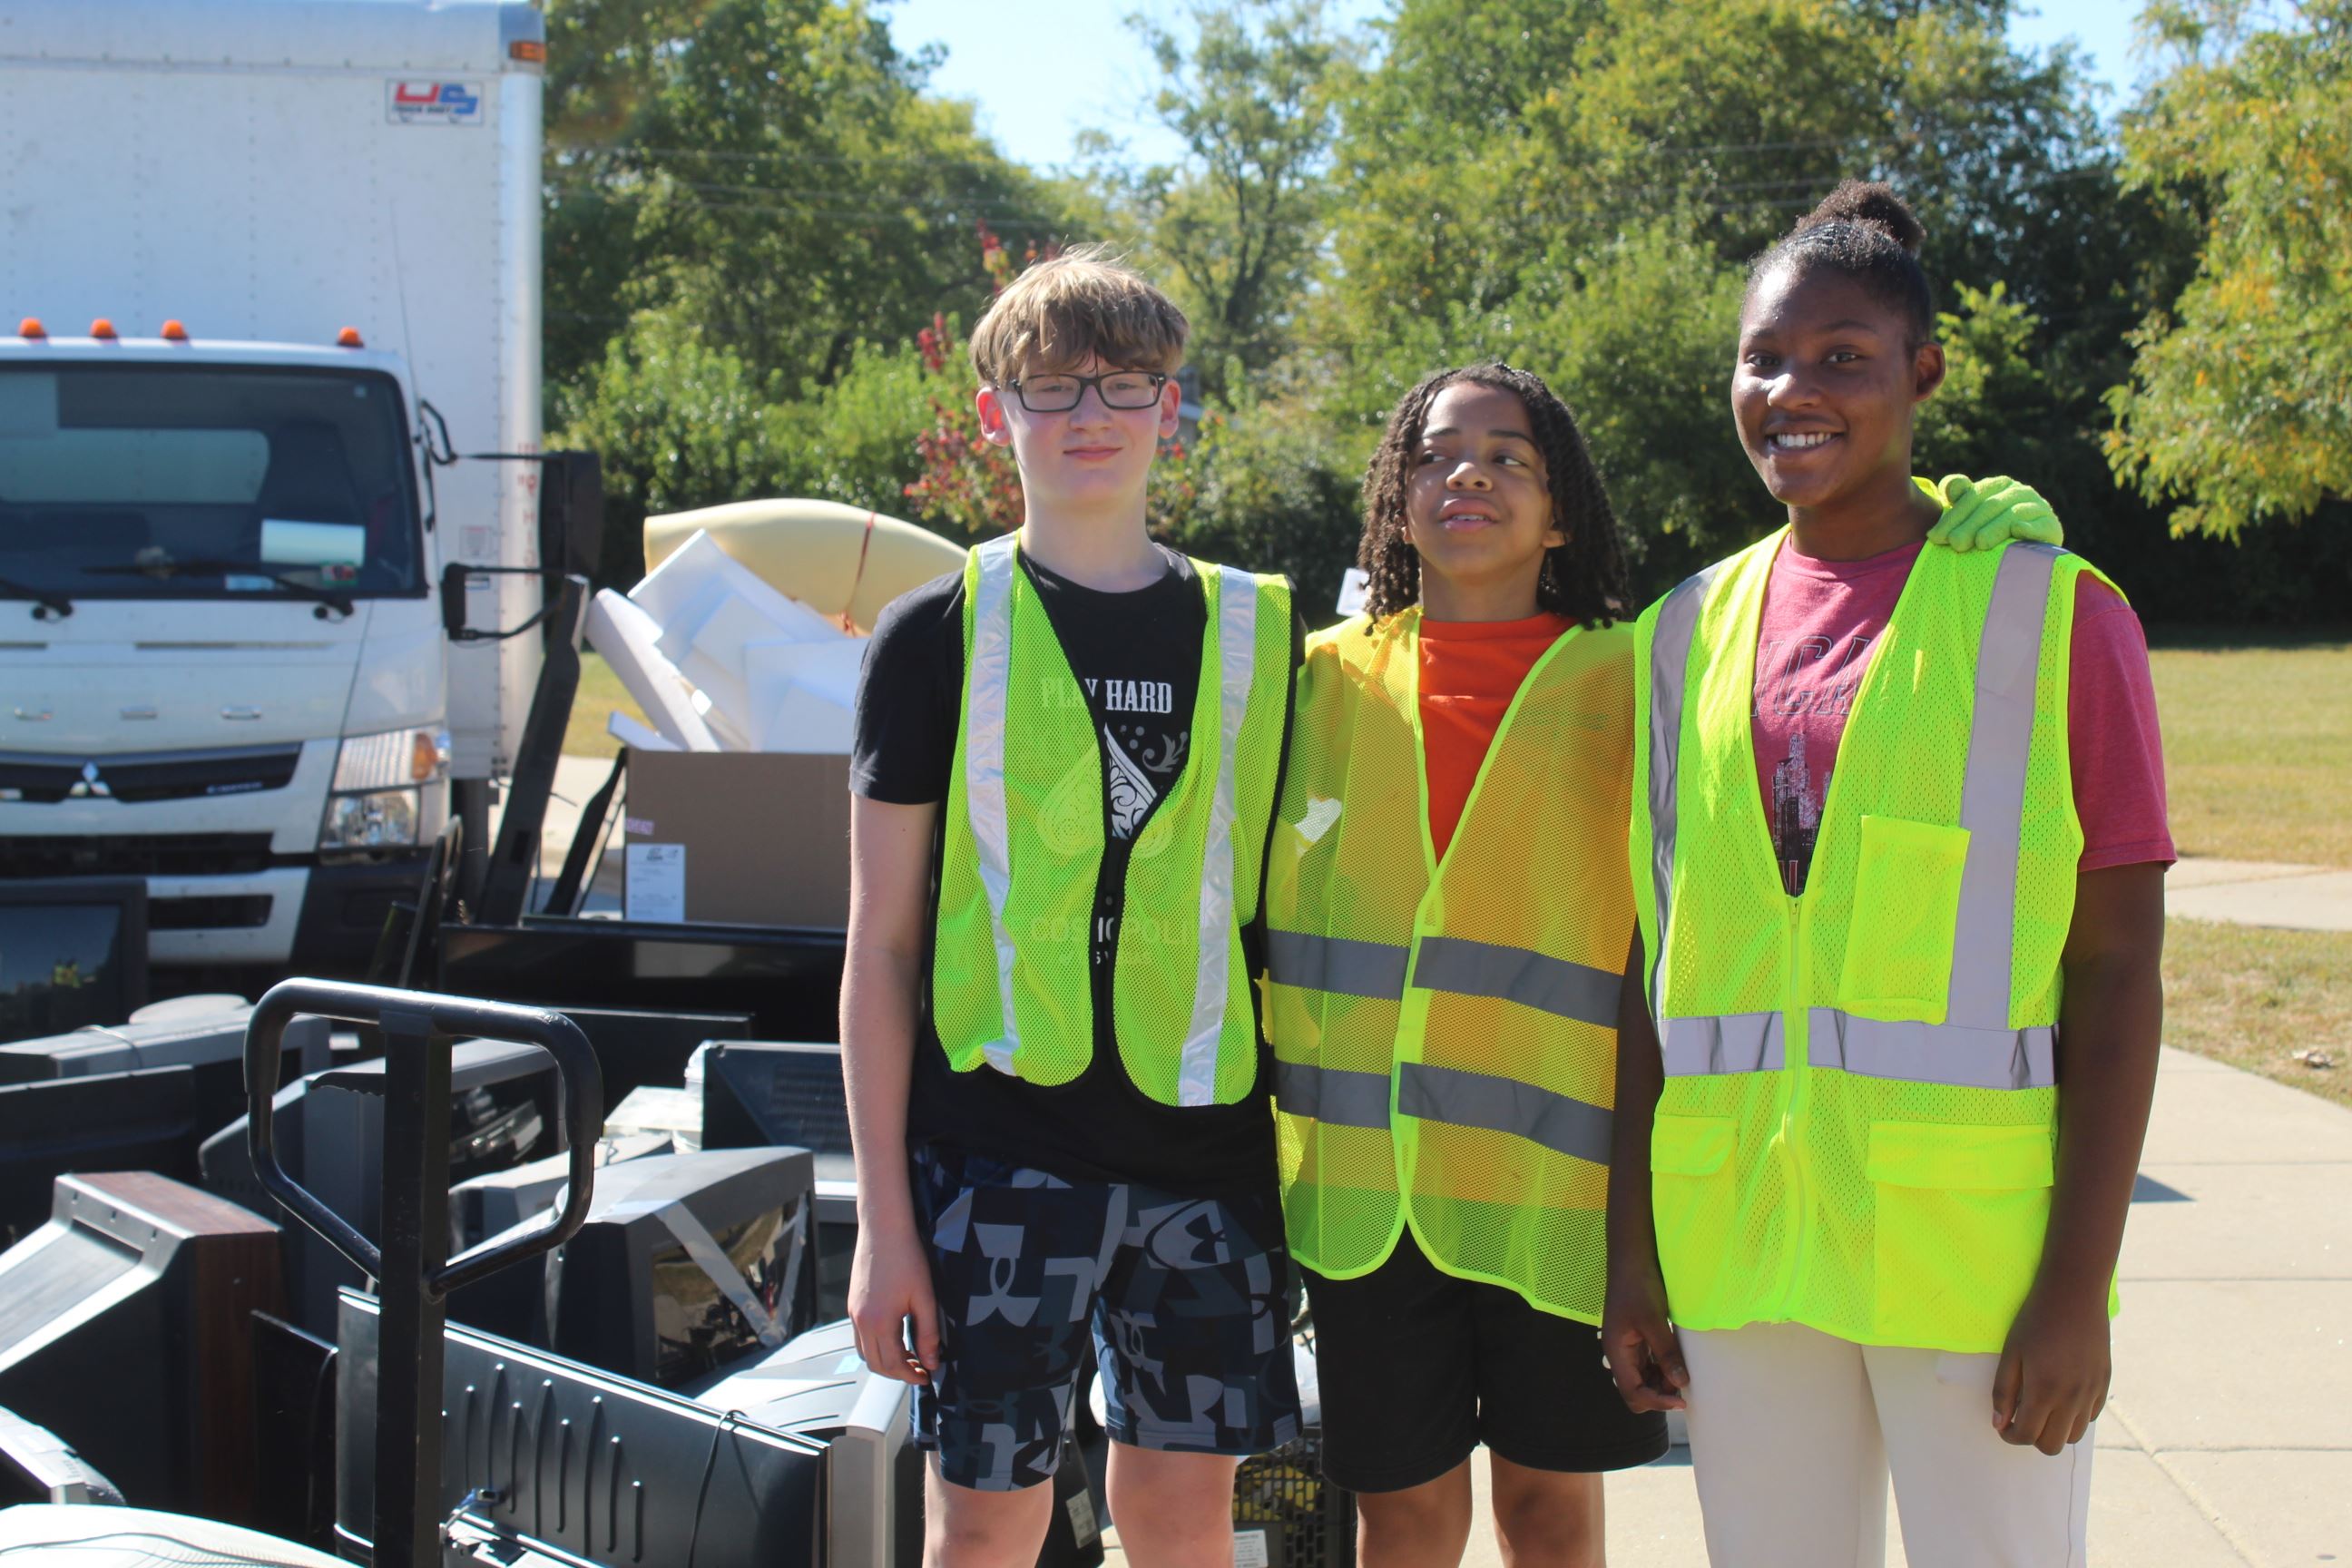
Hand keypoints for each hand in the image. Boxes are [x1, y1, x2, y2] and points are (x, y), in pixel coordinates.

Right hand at [849, 1214, 941, 1384]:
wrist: (884, 1228)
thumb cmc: (906, 1258)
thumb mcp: (925, 1297)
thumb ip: (928, 1333)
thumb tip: (931, 1362)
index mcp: (878, 1322)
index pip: (892, 1364)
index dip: (910, 1375)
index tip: (926, 1376)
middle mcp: (860, 1321)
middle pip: (875, 1363)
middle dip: (897, 1372)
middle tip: (920, 1369)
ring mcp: (853, 1313)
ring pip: (865, 1352)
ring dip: (885, 1360)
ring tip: (910, 1355)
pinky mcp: (853, 1304)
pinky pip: (861, 1336)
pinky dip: (877, 1344)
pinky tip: (896, 1336)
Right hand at [1601, 1260, 1688, 1412]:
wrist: (1632, 1260)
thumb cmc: (1638, 1287)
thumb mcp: (1654, 1321)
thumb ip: (1666, 1353)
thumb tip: (1681, 1383)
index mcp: (1617, 1353)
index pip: (1633, 1392)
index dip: (1657, 1401)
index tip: (1681, 1400)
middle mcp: (1619, 1355)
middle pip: (1635, 1391)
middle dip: (1658, 1394)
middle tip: (1682, 1385)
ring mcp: (1628, 1348)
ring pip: (1643, 1380)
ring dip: (1662, 1383)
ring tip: (1682, 1372)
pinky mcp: (1637, 1340)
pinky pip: (1648, 1365)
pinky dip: (1662, 1369)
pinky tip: (1675, 1361)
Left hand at [1926, 474, 2063, 552]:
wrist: (2027, 552)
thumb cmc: (1989, 532)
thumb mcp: (1971, 514)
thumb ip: (1960, 497)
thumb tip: (1950, 490)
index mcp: (1998, 485)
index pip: (1973, 496)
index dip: (1953, 516)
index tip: (1935, 536)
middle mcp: (2019, 492)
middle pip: (1990, 506)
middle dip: (1969, 525)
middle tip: (1954, 544)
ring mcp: (2037, 507)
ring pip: (2012, 515)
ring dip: (1995, 528)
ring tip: (1980, 543)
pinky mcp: (2051, 526)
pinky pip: (2040, 526)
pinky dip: (2030, 528)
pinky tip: (2018, 532)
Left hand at [1991, 1281, 2109, 1453]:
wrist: (2075, 1295)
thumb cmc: (2035, 1320)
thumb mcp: (2011, 1353)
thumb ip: (2003, 1391)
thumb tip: (1999, 1423)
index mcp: (2045, 1391)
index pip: (2027, 1436)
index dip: (2011, 1436)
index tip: (2004, 1426)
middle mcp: (2073, 1398)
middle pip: (2052, 1446)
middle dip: (2032, 1438)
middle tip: (2021, 1419)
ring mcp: (2092, 1393)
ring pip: (2074, 1436)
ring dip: (2055, 1430)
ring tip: (2041, 1408)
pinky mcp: (2104, 1384)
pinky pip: (2090, 1417)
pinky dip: (2074, 1416)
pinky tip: (2061, 1396)